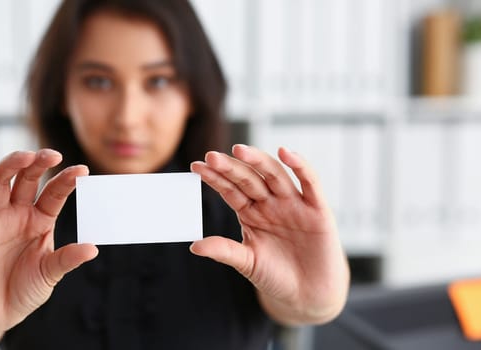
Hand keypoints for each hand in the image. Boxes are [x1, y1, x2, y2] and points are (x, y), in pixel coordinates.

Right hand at [0, 149, 97, 337]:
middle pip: (26, 179)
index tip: (82, 171)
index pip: (54, 193)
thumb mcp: (49, 274)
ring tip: (24, 156)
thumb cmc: (24, 291)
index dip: (66, 180)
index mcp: (40, 220)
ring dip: (10, 165)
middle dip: (37, 163)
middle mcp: (18, 214)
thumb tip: (93, 248)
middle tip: (51, 154)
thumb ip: (67, 260)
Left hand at [190, 144, 348, 324]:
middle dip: (231, 167)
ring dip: (258, 161)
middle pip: (249, 179)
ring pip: (274, 175)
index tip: (196, 166)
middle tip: (211, 157)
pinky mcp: (317, 209)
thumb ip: (224, 251)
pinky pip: (309, 183)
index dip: (214, 178)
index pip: (230, 190)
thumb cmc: (277, 275)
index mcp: (251, 212)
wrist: (309, 294)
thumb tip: (194, 246)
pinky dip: (300, 166)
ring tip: (239, 151)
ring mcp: (293, 204)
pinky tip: (286, 153)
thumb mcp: (247, 262)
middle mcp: (270, 203)